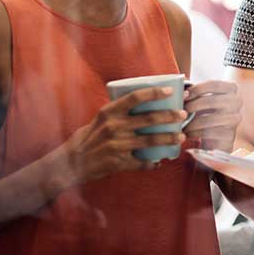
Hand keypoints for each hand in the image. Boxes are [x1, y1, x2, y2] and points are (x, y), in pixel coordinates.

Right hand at [53, 86, 188, 187]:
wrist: (71, 162)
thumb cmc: (89, 137)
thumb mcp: (100, 119)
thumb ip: (119, 112)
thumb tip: (146, 103)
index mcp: (109, 112)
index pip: (135, 97)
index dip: (154, 93)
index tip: (170, 91)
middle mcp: (113, 127)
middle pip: (149, 119)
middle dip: (170, 116)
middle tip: (182, 115)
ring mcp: (116, 145)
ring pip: (150, 141)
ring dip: (169, 139)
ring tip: (181, 137)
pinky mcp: (118, 163)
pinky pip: (141, 163)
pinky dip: (152, 163)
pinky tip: (159, 162)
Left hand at [182, 80, 241, 151]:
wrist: (216, 137)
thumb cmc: (206, 112)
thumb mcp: (202, 99)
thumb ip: (194, 93)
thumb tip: (182, 91)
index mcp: (231, 88)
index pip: (214, 84)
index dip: (197, 89)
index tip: (184, 95)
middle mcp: (237, 102)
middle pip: (213, 101)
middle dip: (194, 105)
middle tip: (181, 110)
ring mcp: (235, 119)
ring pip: (210, 119)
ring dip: (192, 122)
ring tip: (181, 124)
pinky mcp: (230, 135)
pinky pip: (209, 133)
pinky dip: (195, 133)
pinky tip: (187, 133)